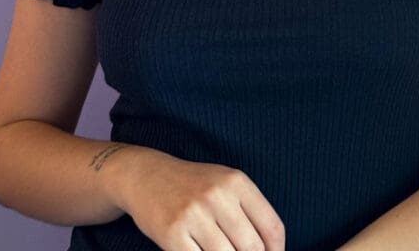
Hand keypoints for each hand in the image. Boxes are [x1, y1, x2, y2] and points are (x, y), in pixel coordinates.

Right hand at [109, 146, 284, 250]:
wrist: (147, 176)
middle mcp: (217, 195)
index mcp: (236, 181)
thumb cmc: (193, 185)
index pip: (271, 226)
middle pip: (251, 248)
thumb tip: (271, 250)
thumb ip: (250, 212)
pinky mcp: (171, 233)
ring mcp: (193, 214)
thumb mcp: (225, 185)